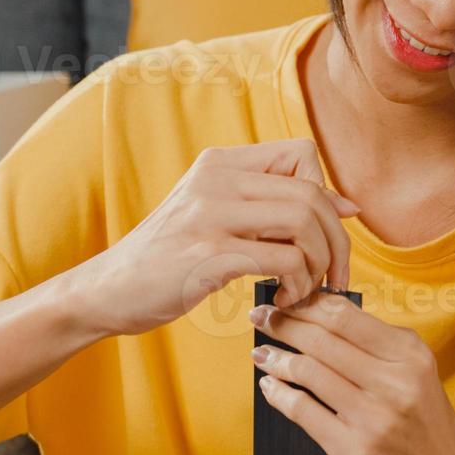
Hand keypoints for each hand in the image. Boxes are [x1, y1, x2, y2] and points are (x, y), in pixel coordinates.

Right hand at [67, 139, 360, 338]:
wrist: (106, 290)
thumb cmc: (170, 258)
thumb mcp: (219, 216)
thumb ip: (276, 206)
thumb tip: (349, 204)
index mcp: (221, 163)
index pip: (302, 153)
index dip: (326, 194)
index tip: (326, 234)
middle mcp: (216, 179)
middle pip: (311, 192)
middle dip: (336, 240)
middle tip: (334, 274)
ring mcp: (210, 214)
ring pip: (302, 221)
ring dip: (318, 263)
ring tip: (306, 289)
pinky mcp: (206, 254)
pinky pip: (282, 260)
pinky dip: (298, 284)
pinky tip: (284, 300)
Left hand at [248, 292, 454, 454]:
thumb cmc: (426, 418)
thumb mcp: (416, 367)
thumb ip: (377, 341)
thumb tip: (321, 313)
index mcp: (408, 355)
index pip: (344, 316)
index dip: (306, 304)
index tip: (285, 298)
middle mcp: (392, 383)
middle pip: (321, 340)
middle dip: (283, 323)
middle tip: (261, 316)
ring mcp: (370, 419)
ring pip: (308, 373)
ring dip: (276, 358)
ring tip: (261, 351)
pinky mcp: (351, 451)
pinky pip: (302, 412)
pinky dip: (279, 394)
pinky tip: (270, 385)